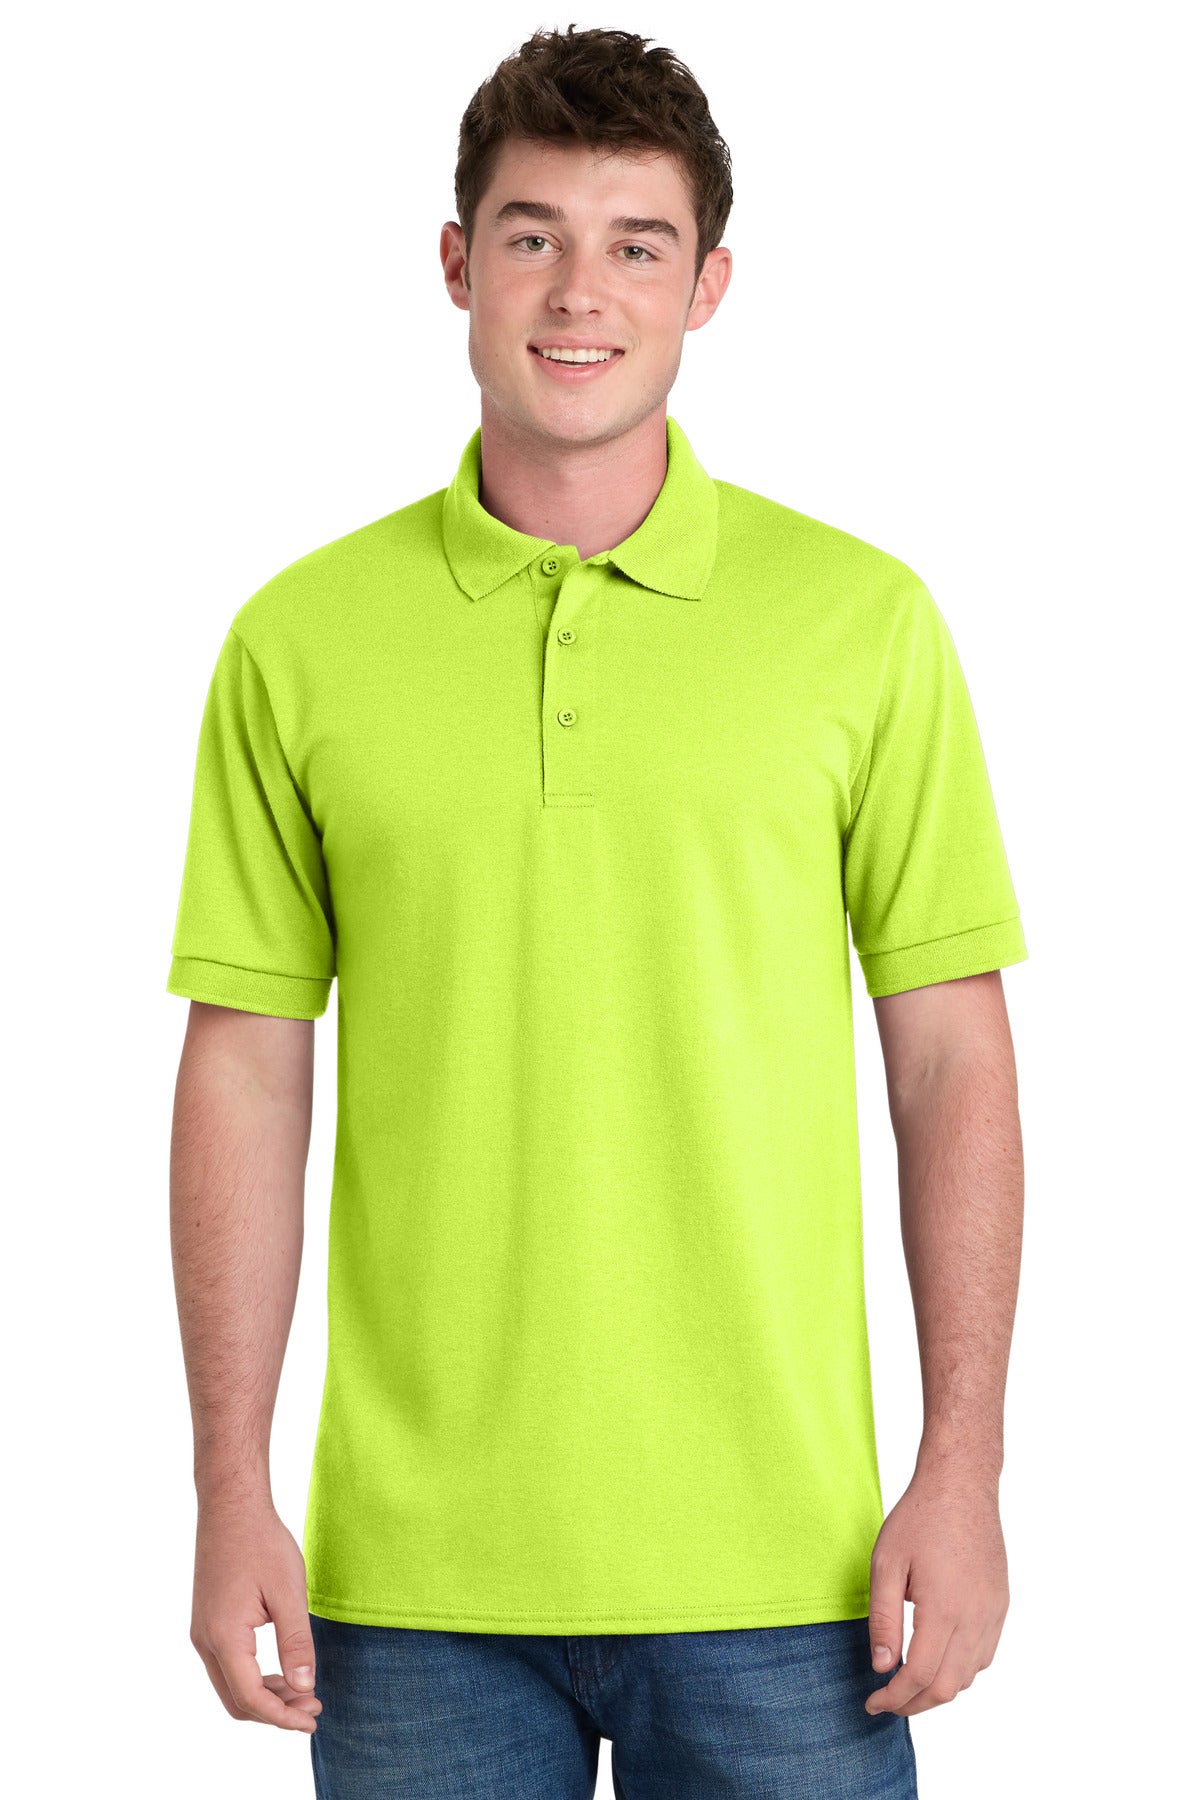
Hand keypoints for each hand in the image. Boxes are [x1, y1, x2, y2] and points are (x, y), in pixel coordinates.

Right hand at [190, 1496, 322, 1733]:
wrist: (231, 1506)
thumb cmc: (262, 1543)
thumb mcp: (289, 1591)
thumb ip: (296, 1642)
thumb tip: (304, 1687)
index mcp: (224, 1636)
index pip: (251, 1697)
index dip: (282, 1716)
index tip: (312, 1719)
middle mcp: (205, 1641)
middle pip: (236, 1700)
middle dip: (274, 1712)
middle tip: (313, 1707)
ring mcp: (202, 1633)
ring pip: (230, 1685)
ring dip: (265, 1696)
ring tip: (303, 1691)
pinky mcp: (207, 1623)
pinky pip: (228, 1666)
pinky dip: (254, 1678)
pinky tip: (282, 1671)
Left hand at [864, 1468, 1008, 1716]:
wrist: (961, 1486)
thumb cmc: (919, 1518)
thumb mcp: (886, 1563)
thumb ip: (883, 1619)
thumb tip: (882, 1666)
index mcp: (944, 1610)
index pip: (920, 1676)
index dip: (895, 1698)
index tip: (873, 1703)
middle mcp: (975, 1618)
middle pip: (947, 1686)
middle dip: (915, 1703)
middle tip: (887, 1702)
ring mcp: (992, 1613)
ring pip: (969, 1675)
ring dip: (938, 1690)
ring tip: (908, 1685)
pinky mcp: (1000, 1604)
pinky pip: (984, 1654)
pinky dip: (960, 1670)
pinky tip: (939, 1661)